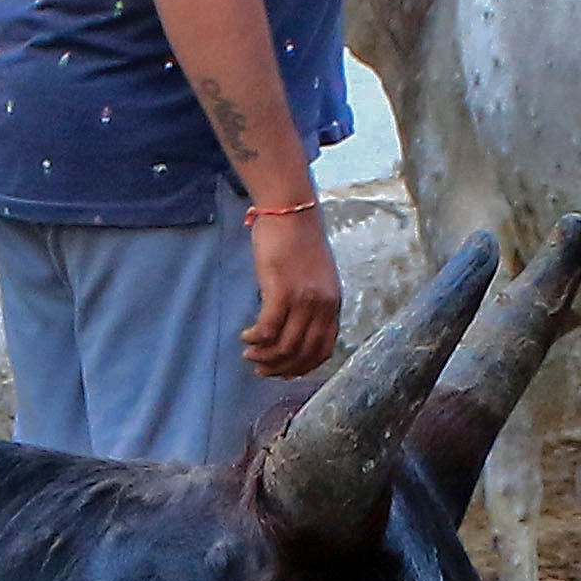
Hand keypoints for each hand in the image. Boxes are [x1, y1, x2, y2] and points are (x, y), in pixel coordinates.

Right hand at [244, 199, 340, 377]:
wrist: (291, 209)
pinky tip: (246, 337)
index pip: (324, 349)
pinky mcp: (281, 290)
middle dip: (279, 368)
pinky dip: (255, 339)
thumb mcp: (316, 276)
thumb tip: (293, 326)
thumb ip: (311, 301)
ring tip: (250, 355)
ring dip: (264, 357)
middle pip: (302, 353)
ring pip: (284, 346)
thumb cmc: (298, 238)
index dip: (303, 367)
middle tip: (260, 370)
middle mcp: (322, 305)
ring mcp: (303, 299)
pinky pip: (268, 329)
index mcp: (333, 303)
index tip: (284, 371)